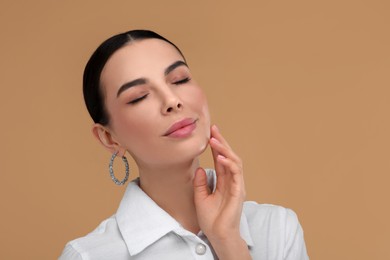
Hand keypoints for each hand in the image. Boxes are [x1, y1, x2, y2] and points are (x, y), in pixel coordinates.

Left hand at [193, 125, 250, 258]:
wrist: (217, 234)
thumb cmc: (211, 219)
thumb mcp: (200, 197)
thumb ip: (200, 183)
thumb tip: (199, 168)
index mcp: (223, 181)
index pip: (221, 159)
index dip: (216, 146)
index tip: (209, 133)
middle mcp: (231, 181)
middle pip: (229, 156)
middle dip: (221, 142)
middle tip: (213, 128)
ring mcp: (236, 185)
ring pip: (234, 161)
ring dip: (224, 149)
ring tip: (214, 140)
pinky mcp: (239, 191)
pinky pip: (236, 173)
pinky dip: (229, 163)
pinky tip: (220, 157)